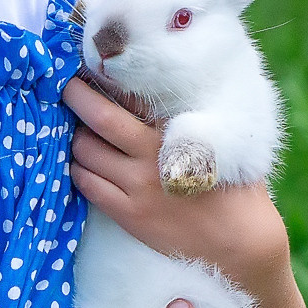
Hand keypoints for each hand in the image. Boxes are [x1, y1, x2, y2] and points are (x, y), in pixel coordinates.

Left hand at [63, 77, 291, 288]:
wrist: (240, 241)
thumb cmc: (233, 186)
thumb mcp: (216, 141)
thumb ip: (185, 118)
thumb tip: (151, 93)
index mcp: (176, 131)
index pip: (132, 94)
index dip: (106, 78)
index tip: (89, 66)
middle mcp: (152, 156)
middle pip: (99, 118)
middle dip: (77, 97)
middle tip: (66, 87)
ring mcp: (138, 187)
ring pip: (86, 152)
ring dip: (75, 138)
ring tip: (75, 130)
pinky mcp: (129, 215)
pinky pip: (88, 185)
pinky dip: (78, 170)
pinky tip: (81, 163)